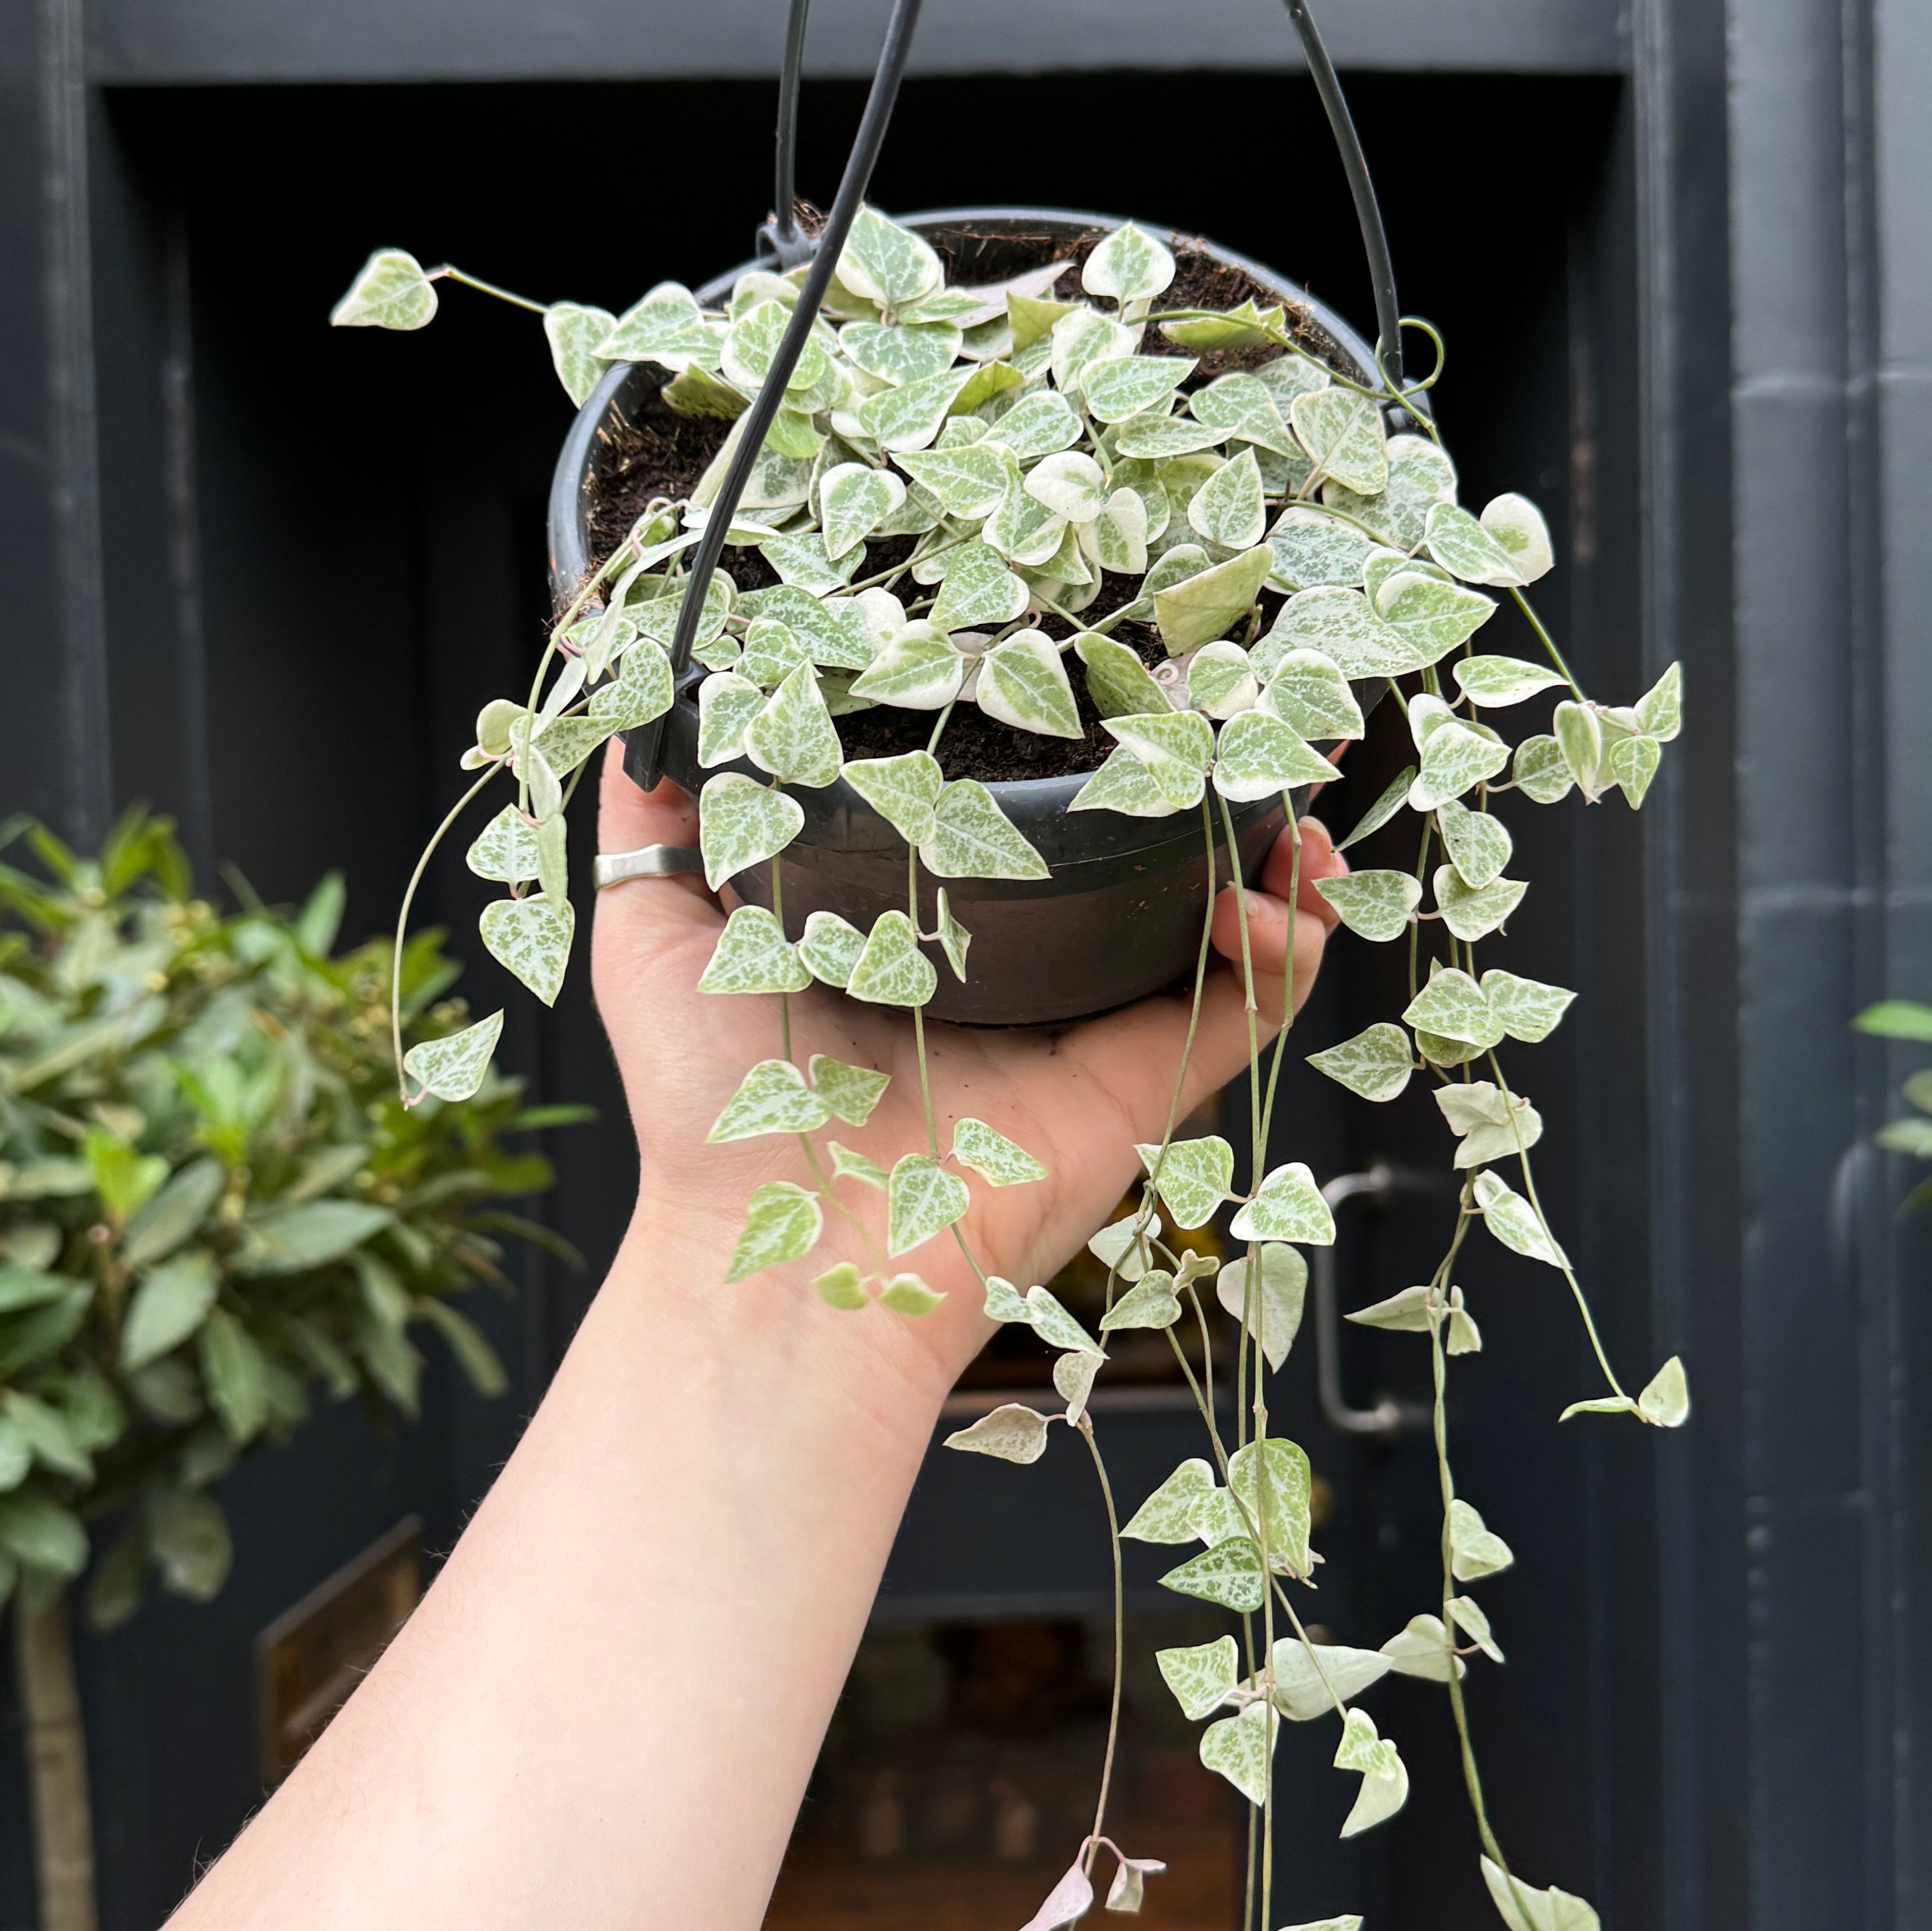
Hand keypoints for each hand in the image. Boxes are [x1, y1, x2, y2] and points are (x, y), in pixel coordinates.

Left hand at [591, 745, 1347, 1394]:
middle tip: (1224, 716)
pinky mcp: (1144, 1089)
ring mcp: (1089, 1032)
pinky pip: (1250, 1007)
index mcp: (922, 937)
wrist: (782, 1252)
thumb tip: (642, 711)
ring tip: (1287, 788)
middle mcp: (1017, 979)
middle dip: (1192, 787)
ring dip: (1269, 849)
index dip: (1067, 756)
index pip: (1015, 828)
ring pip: (1215, 925)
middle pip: (1133, 865)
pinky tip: (1278, 887)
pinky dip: (1289, 942)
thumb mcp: (658, 932)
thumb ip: (657, 821)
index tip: (1096, 678)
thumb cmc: (713, 1108)